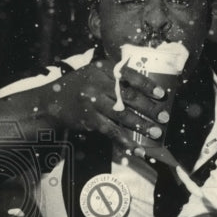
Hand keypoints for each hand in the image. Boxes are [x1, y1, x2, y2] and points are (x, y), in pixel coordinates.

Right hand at [46, 59, 167, 152]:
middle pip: (129, 96)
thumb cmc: (81, 86)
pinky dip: (125, 141)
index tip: (162, 94)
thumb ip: (117, 76)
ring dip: (141, 125)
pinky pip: (111, 131)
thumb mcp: (96, 72)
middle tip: (165, 117)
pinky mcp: (88, 119)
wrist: (51, 101)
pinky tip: (136, 148)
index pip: (129, 75)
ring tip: (156, 132)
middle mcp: (96, 83)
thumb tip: (149, 88)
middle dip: (150, 108)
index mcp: (102, 68)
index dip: (147, 85)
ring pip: (122, 115)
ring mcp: (91, 101)